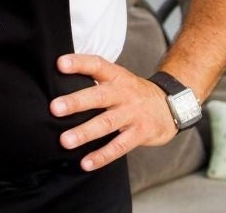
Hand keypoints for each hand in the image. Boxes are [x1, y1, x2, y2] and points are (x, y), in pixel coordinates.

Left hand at [49, 54, 176, 170]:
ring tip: (65, 141)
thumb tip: (58, 82)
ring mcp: (133, 113)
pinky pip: (119, 146)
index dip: (79, 63)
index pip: (97, 65)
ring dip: (85, 132)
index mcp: (117, 76)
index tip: (60, 64)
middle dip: (76, 102)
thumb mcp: (119, 79)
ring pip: (107, 123)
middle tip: (55, 108)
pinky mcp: (140, 133)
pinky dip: (102, 156)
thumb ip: (95, 80)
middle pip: (99, 96)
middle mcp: (124, 93)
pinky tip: (86, 163)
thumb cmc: (134, 93)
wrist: (170, 106)